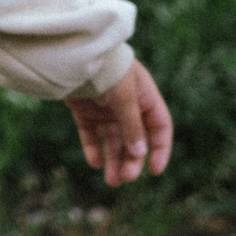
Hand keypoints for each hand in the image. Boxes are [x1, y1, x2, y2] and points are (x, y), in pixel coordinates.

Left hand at [66, 59, 173, 188]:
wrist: (75, 53)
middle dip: (132, 160)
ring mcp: (106, 109)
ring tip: (112, 181)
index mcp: (145, 98)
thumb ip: (132, 126)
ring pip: (113, 141)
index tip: (155, 171)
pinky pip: (91, 135)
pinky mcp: (85, 111)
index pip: (159, 128)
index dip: (160, 149)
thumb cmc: (107, 70)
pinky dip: (93, 150)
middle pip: (135, 140)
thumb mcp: (125, 98)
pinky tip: (95, 163)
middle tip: (125, 178)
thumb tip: (140, 153)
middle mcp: (127, 106)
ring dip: (114, 161)